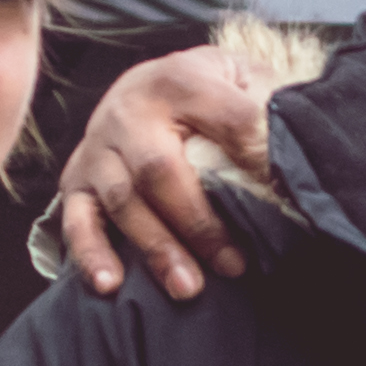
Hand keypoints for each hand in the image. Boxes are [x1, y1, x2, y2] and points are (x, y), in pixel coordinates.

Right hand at [51, 45, 281, 300]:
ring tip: (188, 287)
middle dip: (198, 224)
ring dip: (156, 247)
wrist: (158, 83)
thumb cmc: (215, 93)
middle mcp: (129, 107)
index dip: (254, 159)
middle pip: (158, 169)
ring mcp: (98, 144)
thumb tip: (290, 159)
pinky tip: (110, 284)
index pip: (226, 120)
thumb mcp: (246, 82)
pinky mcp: (77, 176)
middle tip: (233, 265)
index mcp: (183, 78)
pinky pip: (75, 217)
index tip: (281, 197)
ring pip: (121, 200)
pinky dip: (90, 252)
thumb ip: (266, 112)